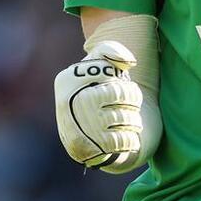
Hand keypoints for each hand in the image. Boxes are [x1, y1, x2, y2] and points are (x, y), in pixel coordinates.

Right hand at [54, 41, 142, 168]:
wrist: (91, 134)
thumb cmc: (100, 90)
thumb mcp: (99, 64)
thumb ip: (110, 50)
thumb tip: (129, 62)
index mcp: (67, 79)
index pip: (111, 73)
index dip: (121, 80)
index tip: (114, 85)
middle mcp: (67, 103)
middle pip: (123, 94)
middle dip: (132, 98)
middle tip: (126, 104)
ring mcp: (78, 127)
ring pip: (125, 117)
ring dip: (133, 120)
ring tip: (125, 120)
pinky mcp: (88, 150)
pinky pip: (125, 140)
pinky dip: (130, 139)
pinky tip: (122, 137)